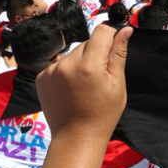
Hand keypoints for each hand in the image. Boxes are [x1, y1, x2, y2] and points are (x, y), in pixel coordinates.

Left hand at [36, 25, 132, 139]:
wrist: (76, 137)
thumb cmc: (103, 114)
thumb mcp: (117, 84)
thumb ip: (118, 54)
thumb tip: (125, 30)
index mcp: (89, 65)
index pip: (101, 32)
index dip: (111, 37)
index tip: (114, 51)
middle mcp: (67, 64)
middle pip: (87, 43)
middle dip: (96, 53)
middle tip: (100, 76)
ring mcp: (51, 70)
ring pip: (73, 53)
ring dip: (81, 61)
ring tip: (85, 84)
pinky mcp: (42, 77)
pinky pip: (60, 64)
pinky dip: (67, 71)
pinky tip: (72, 88)